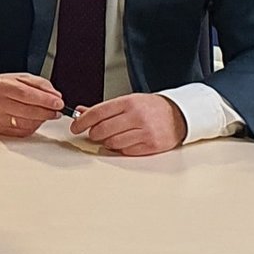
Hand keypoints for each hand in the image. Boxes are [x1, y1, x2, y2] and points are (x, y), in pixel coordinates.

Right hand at [0, 73, 64, 138]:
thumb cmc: (1, 87)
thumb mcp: (20, 78)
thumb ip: (40, 84)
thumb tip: (55, 96)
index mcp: (1, 86)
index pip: (26, 94)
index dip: (45, 100)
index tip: (58, 103)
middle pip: (27, 111)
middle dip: (47, 112)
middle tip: (57, 111)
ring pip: (26, 123)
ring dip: (41, 120)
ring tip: (46, 114)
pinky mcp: (0, 129)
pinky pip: (23, 131)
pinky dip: (34, 126)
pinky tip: (35, 119)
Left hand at [71, 93, 185, 155]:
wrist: (179, 115)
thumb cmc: (150, 108)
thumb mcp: (128, 102)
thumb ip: (103, 108)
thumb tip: (80, 112)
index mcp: (128, 102)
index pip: (97, 113)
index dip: (82, 121)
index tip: (75, 127)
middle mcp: (136, 116)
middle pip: (102, 130)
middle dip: (93, 133)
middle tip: (95, 133)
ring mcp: (145, 131)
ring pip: (112, 142)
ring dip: (108, 142)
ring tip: (114, 136)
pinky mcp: (152, 145)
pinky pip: (126, 151)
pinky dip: (122, 148)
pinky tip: (127, 141)